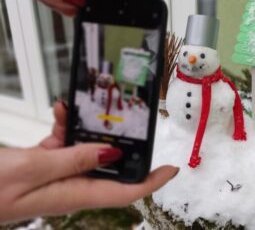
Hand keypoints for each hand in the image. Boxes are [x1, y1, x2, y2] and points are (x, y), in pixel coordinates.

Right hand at [0, 100, 178, 223]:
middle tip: (123, 120)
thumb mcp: (35, 169)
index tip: (171, 168)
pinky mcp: (45, 165)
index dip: (151, 181)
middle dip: (119, 143)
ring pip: (86, 150)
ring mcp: (59, 175)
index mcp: (76, 193)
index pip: (125, 192)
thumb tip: (112, 154)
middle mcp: (73, 186)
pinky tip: (59, 111)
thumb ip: (74, 159)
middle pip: (110, 167)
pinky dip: (64, 128)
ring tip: (75, 108)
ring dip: (85, 129)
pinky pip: (64, 145)